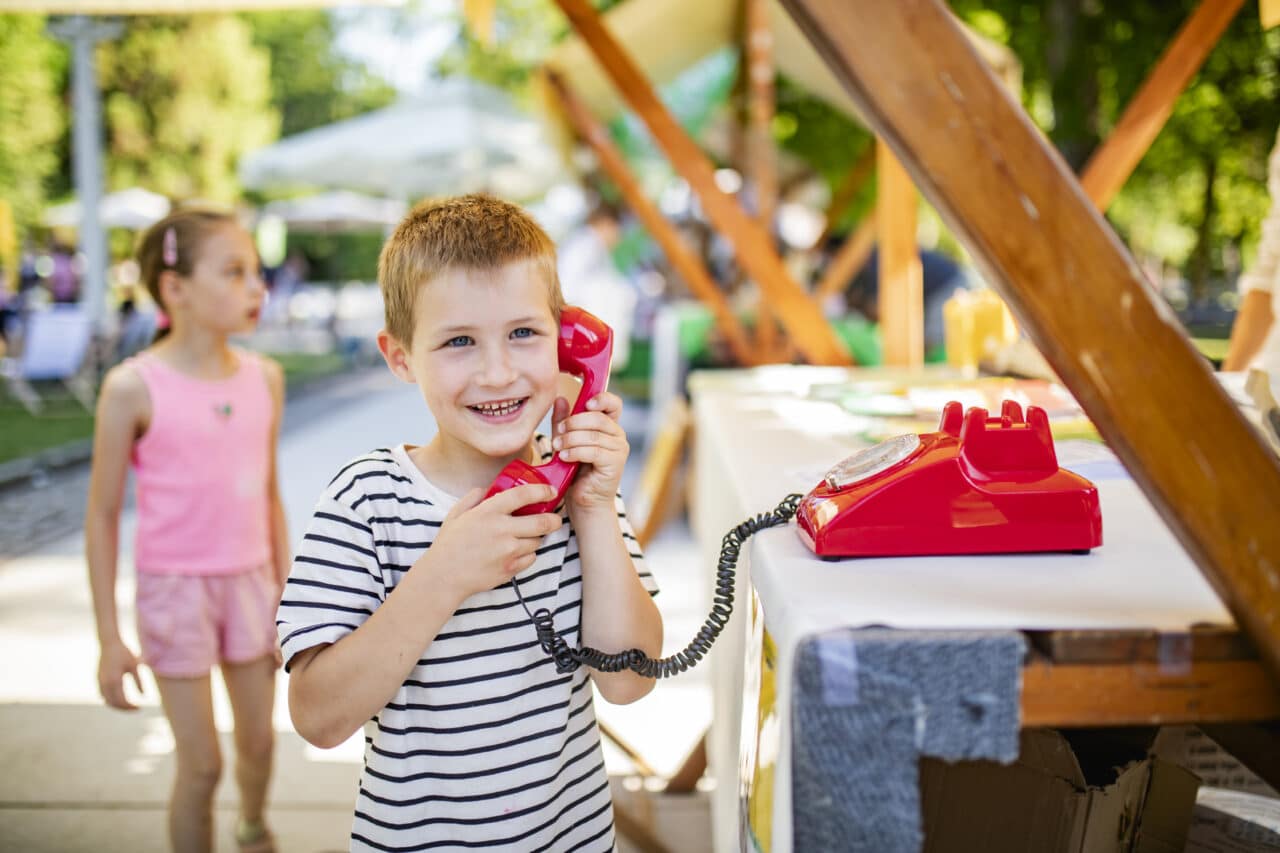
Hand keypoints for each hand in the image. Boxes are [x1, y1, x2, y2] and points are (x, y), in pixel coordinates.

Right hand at [98, 640, 143, 710]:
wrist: (109, 643)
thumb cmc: (124, 652)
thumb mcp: (135, 665)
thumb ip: (139, 680)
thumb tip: (143, 695)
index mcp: (115, 680)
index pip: (122, 701)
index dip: (131, 707)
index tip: (140, 708)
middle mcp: (105, 683)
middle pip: (113, 703)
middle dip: (124, 708)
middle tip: (136, 709)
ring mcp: (99, 681)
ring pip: (106, 700)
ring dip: (117, 705)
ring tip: (129, 706)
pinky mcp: (98, 679)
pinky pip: (102, 694)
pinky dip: (110, 700)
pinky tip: (119, 699)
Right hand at [424, 483, 563, 601]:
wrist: (444, 576)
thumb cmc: (449, 545)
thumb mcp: (456, 514)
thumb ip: (473, 497)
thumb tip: (487, 489)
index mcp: (488, 512)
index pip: (523, 495)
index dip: (542, 490)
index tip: (551, 491)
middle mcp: (502, 530)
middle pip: (542, 522)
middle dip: (554, 519)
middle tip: (555, 518)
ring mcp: (508, 551)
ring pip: (537, 541)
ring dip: (535, 538)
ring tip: (524, 537)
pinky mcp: (511, 569)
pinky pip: (531, 558)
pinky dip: (527, 554)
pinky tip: (516, 552)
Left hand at [551, 391, 628, 511]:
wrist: (584, 501)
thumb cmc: (576, 471)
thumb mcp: (566, 441)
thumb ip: (563, 422)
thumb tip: (560, 400)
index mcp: (608, 426)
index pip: (613, 403)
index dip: (601, 399)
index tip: (585, 403)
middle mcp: (618, 435)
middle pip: (598, 418)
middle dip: (574, 423)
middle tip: (558, 431)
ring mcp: (619, 449)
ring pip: (593, 435)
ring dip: (570, 439)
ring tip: (557, 447)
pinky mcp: (615, 463)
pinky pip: (594, 451)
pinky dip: (575, 452)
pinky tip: (564, 457)